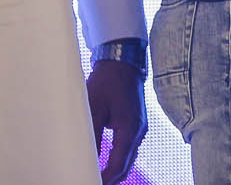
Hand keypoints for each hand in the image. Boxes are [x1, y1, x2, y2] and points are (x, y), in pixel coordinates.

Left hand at [86, 60, 145, 183]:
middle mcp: (138, 131)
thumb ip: (91, 137)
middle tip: (92, 181)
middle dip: (111, 178)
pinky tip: (105, 161)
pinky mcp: (136, 123)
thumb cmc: (107, 83)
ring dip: (114, 169)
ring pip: (128, 158)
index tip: (90, 183)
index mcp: (130, 129)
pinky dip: (118, 159)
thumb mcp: (93, 110)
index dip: (105, 179)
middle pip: (126, 165)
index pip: (119, 164)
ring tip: (96, 176)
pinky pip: (128, 148)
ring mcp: (139, 127)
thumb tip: (86, 159)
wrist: (122, 63)